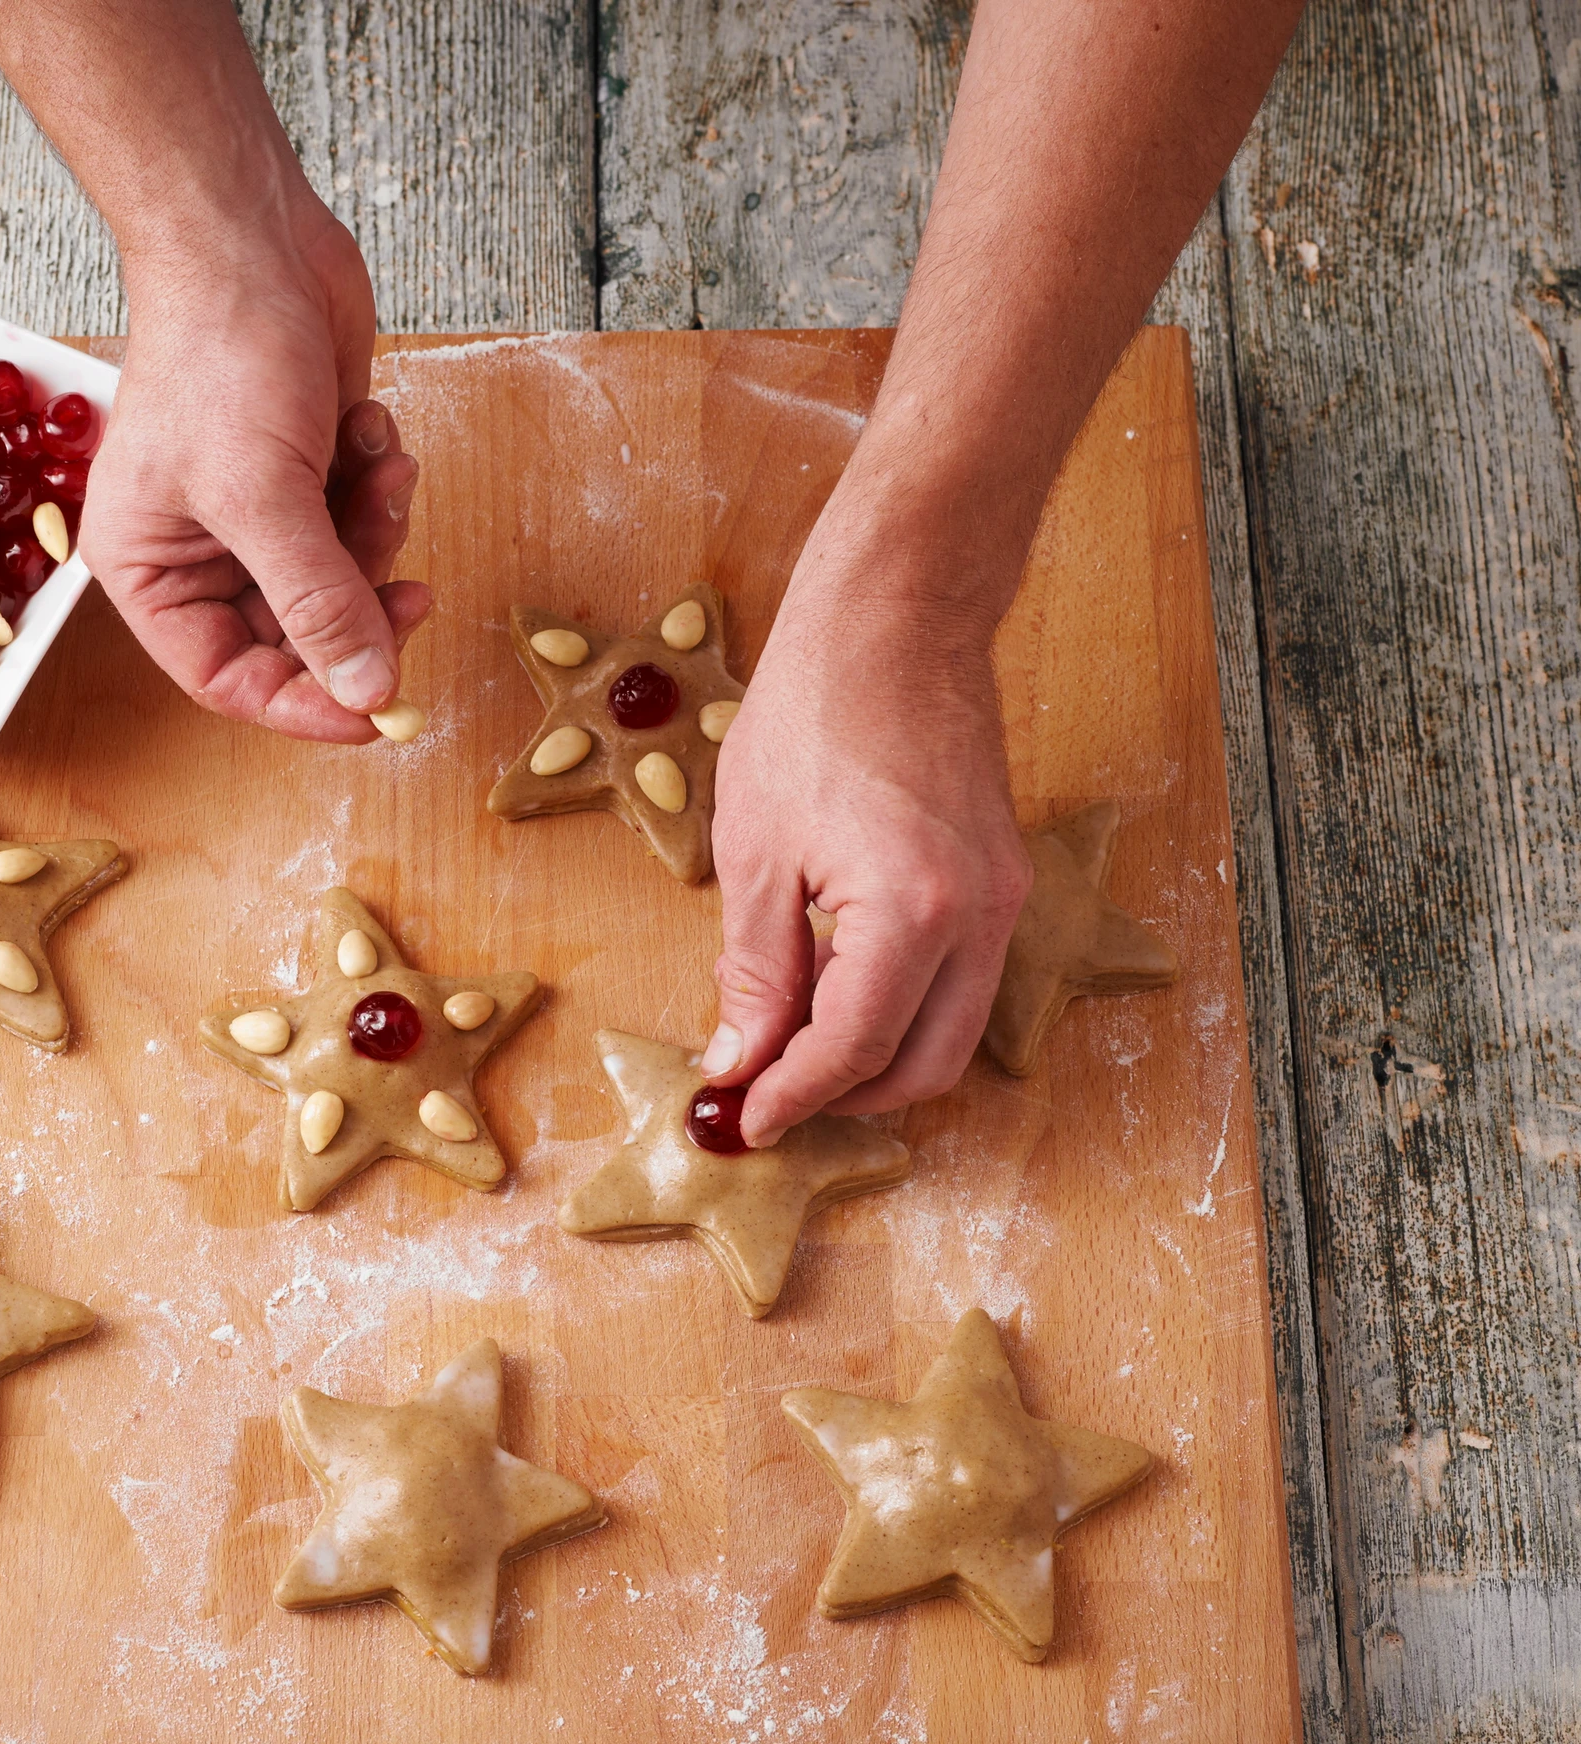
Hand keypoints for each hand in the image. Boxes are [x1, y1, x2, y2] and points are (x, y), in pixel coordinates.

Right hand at [82, 214, 429, 741]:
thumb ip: (318, 603)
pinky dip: (378, 483)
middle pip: (294, 639)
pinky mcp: (307, 473)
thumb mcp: (266, 497)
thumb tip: (365, 691)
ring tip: (379, 467)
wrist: (250, 238)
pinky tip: (370, 426)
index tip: (376, 710)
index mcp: (152, 573)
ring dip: (376, 531)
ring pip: (340, 580)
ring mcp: (256, 513)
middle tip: (415, 597)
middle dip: (358, 610)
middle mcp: (198, 553)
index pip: (226, 680)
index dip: (302, 705)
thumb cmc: (219, 355)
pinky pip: (360, 521)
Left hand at [703, 531, 1032, 1144]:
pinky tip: (835, 997)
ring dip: (877, 1060)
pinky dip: (903, 1010)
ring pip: (952, 1030)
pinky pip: (962, 980)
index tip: (743, 1122)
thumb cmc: (815, 712)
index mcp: (913, 912)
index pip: (852, 1049)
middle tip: (767, 1100)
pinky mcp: (1004, 879)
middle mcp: (981, 916)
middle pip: (924, 1065)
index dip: (793, 1097)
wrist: (896, 619)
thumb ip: (754, 971)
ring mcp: (1005, 898)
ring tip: (791, 1056)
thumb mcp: (754, 853)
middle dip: (844, 1098)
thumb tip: (740, 1060)